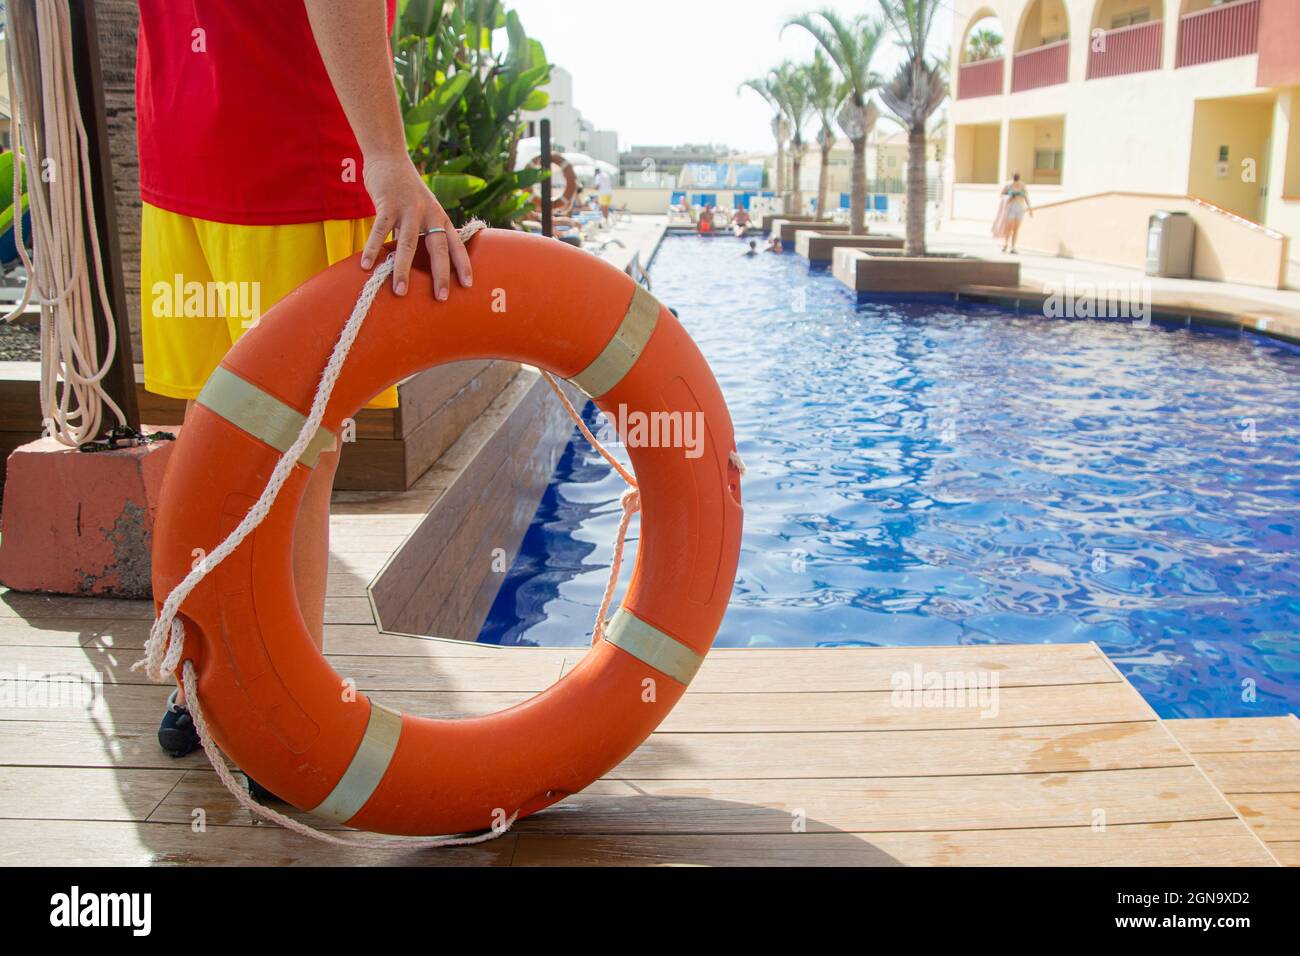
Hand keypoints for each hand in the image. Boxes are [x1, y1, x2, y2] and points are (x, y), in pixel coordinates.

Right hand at [359, 152, 471, 298]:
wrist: (389, 157)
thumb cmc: (406, 190)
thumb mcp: (422, 210)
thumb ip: (421, 233)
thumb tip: (419, 263)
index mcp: (440, 217)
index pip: (456, 244)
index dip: (463, 264)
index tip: (468, 285)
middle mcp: (429, 213)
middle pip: (437, 248)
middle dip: (440, 274)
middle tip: (441, 298)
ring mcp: (408, 208)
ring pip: (408, 243)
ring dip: (403, 269)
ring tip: (400, 291)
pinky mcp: (387, 203)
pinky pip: (379, 230)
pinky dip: (372, 249)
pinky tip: (367, 266)